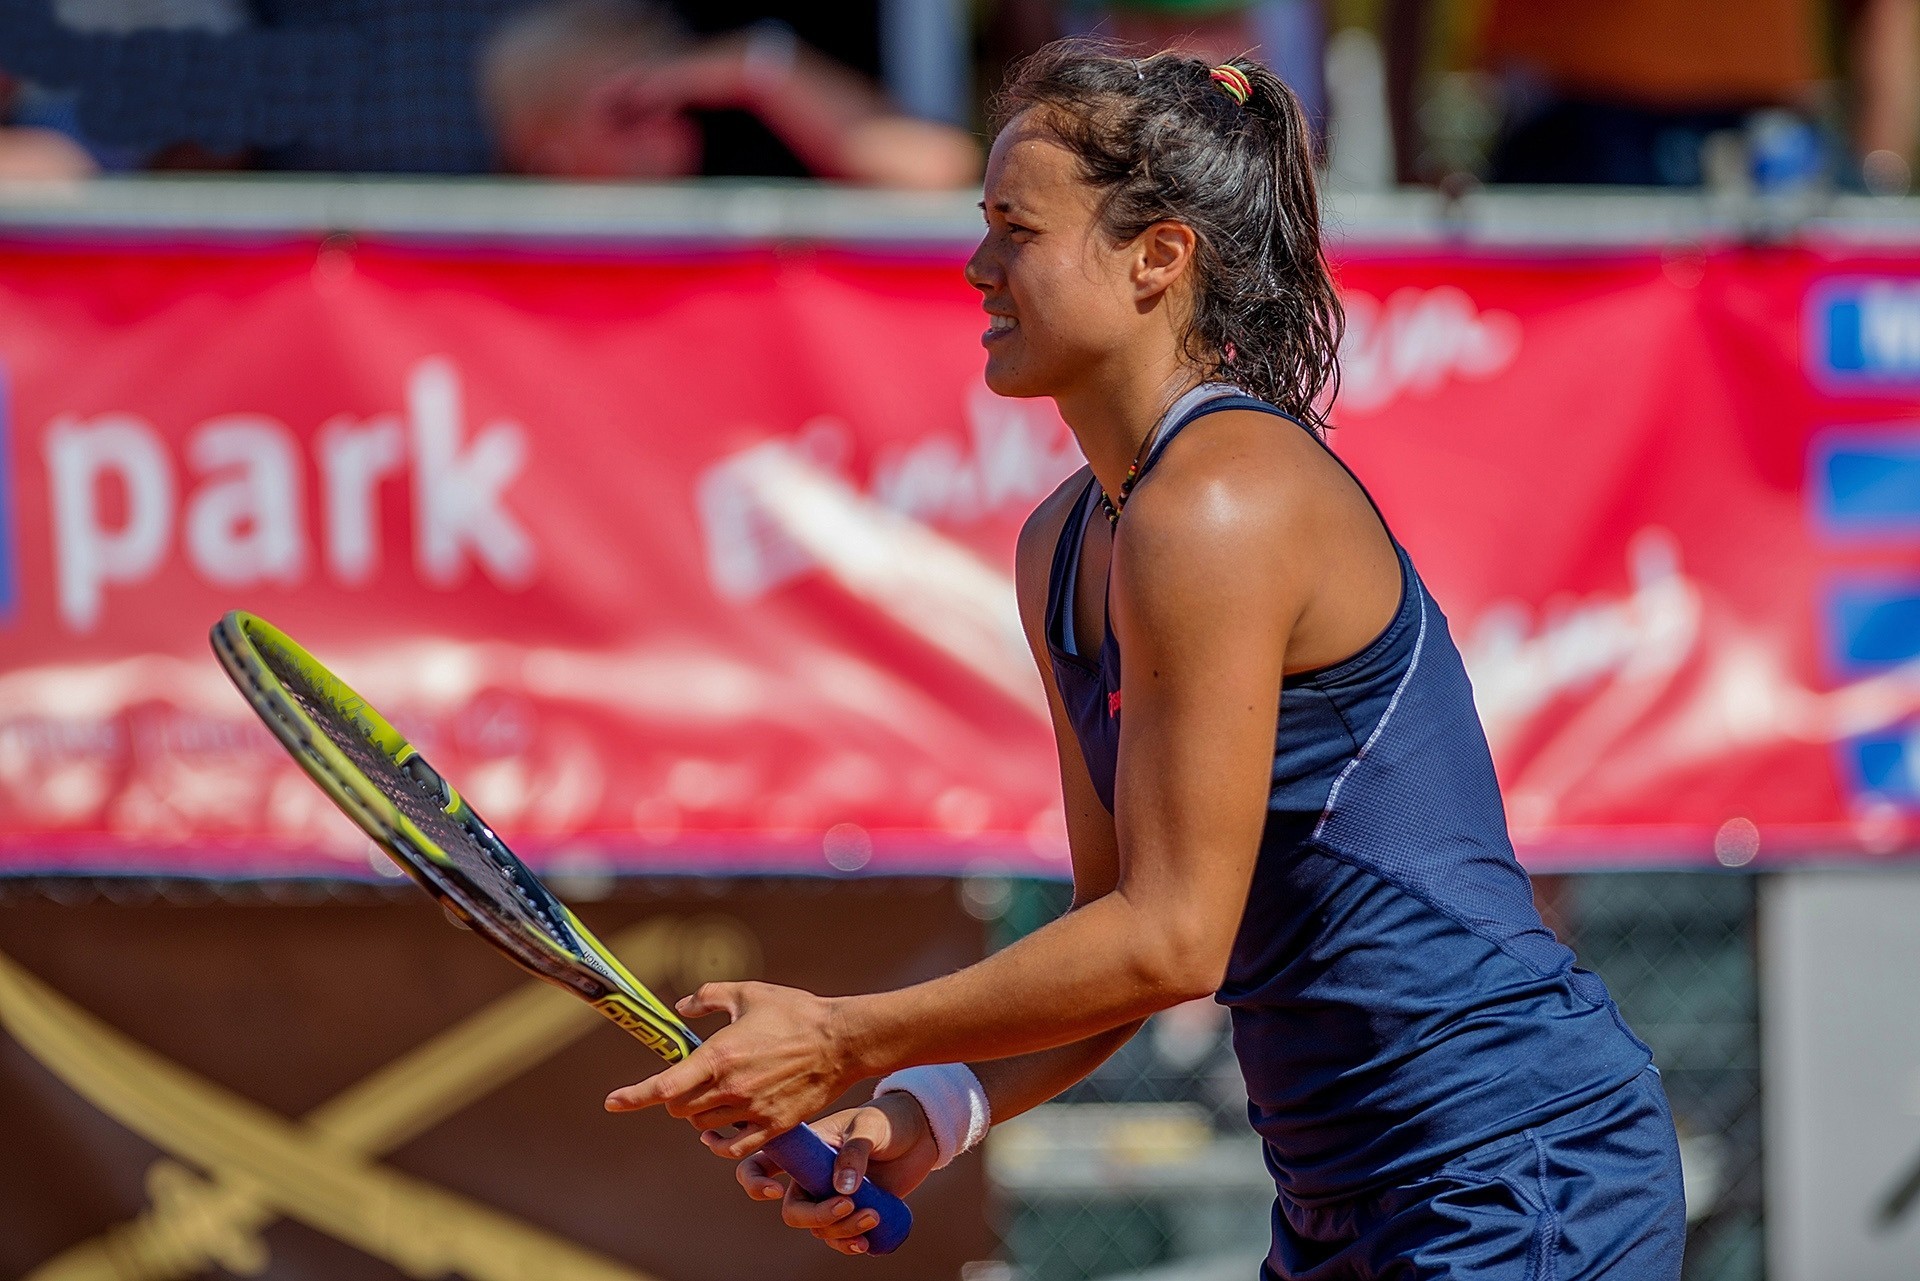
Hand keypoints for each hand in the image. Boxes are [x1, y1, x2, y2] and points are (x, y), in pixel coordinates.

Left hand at [604, 982, 859, 1154]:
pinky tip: (719, 1133)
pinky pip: (733, 1148)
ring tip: (712, 1097)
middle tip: (687, 1081)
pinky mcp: (773, 1126)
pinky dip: (719, 1142)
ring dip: (698, 1114)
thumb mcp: (748, 992)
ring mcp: (752, 1111)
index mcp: (719, 1056)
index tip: (612, 1102)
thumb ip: (708, 997)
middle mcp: (730, 1088)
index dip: (633, 1096)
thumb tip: (681, 1009)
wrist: (841, 1041)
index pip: (664, 1086)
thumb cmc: (795, 1012)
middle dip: (674, 1097)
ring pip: (703, 1127)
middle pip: (679, 1109)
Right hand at [724, 1093, 939, 1255]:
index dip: (754, 1182)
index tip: (776, 1191)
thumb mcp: (870, 1127)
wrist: (920, 1133)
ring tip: (874, 1215)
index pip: (760, 1165)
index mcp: (805, 1150)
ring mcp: (832, 1197)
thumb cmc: (886, 1120)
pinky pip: (841, 1238)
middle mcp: (812, 1177)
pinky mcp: (855, 1212)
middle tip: (848, 1205)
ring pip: (820, 1229)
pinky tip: (865, 1244)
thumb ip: (855, 1152)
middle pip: (793, 1210)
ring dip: (842, 1230)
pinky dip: (849, 1245)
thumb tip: (842, 1190)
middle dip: (816, 1216)